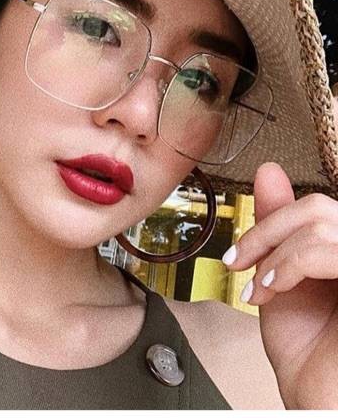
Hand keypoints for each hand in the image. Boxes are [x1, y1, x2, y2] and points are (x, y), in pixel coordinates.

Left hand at [222, 162, 337, 408]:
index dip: (270, 221)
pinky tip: (270, 290)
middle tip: (237, 263)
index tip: (237, 255)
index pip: (317, 206)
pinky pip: (330, 249)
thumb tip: (269, 171)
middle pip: (319, 206)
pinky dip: (290, 264)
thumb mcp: (281, 277)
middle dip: (265, 232)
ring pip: (323, 223)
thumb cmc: (307, 353)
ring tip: (258, 287)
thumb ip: (279, 226)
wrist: (318, 402)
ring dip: (275, 255)